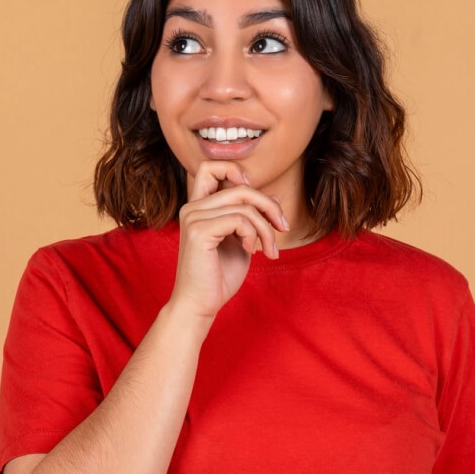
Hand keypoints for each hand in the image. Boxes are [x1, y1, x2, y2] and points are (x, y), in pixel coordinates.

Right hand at [166, 160, 288, 319]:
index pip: (211, 167)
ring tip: (270, 249)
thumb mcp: (242, 241)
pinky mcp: (199, 231)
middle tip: (283, 227)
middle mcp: (192, 208)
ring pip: (244, 204)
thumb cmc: (218, 277)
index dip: (237, 172)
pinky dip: (254, 235)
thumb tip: (273, 197)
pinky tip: (252, 252)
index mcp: (198, 207)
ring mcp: (193, 218)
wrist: (199, 305)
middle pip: (240, 186)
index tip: (258, 200)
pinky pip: (240, 219)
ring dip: (266, 228)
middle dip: (269, 206)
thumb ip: (252, 217)